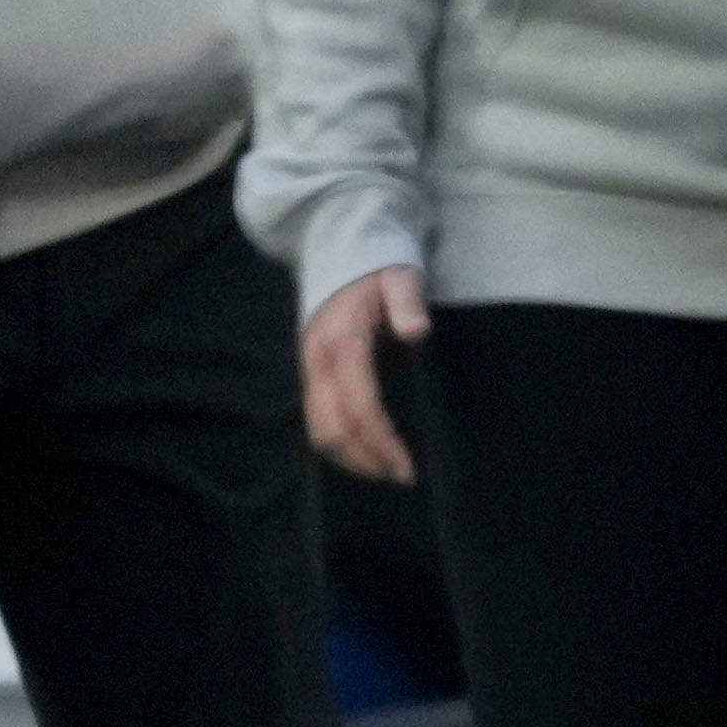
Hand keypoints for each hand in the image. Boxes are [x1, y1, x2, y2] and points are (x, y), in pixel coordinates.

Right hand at [301, 265, 429, 485]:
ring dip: (350, 458)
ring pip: (318, 431)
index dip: (382, 443)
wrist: (342, 250)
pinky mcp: (311, 374)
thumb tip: (417, 331)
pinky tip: (367, 453)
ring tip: (387, 472)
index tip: (407, 468)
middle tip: (403, 477)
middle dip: (366, 460)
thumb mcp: (400, 275)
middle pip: (332, 429)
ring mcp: (310, 369)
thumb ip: (407, 302)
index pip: (360, 408)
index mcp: (342, 342)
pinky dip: (339, 443)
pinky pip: (317, 420)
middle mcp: (318, 361)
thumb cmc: (379, 267)